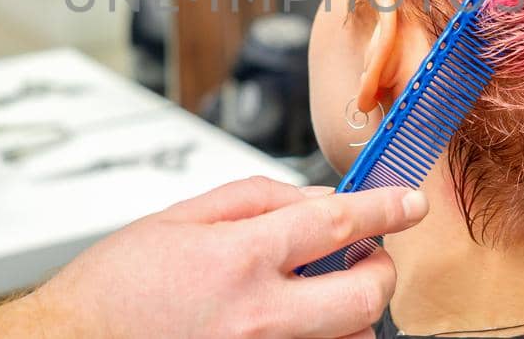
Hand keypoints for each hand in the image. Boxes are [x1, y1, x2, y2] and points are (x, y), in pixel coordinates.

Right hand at [0, 177, 427, 337]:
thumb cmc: (114, 289)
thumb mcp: (179, 219)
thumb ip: (256, 200)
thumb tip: (318, 199)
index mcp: (238, 258)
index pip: (338, 224)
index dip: (385, 208)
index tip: (409, 202)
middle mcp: (257, 316)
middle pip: (365, 295)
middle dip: (379, 270)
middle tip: (366, 256)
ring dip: (351, 313)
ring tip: (317, 296)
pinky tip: (295, 324)